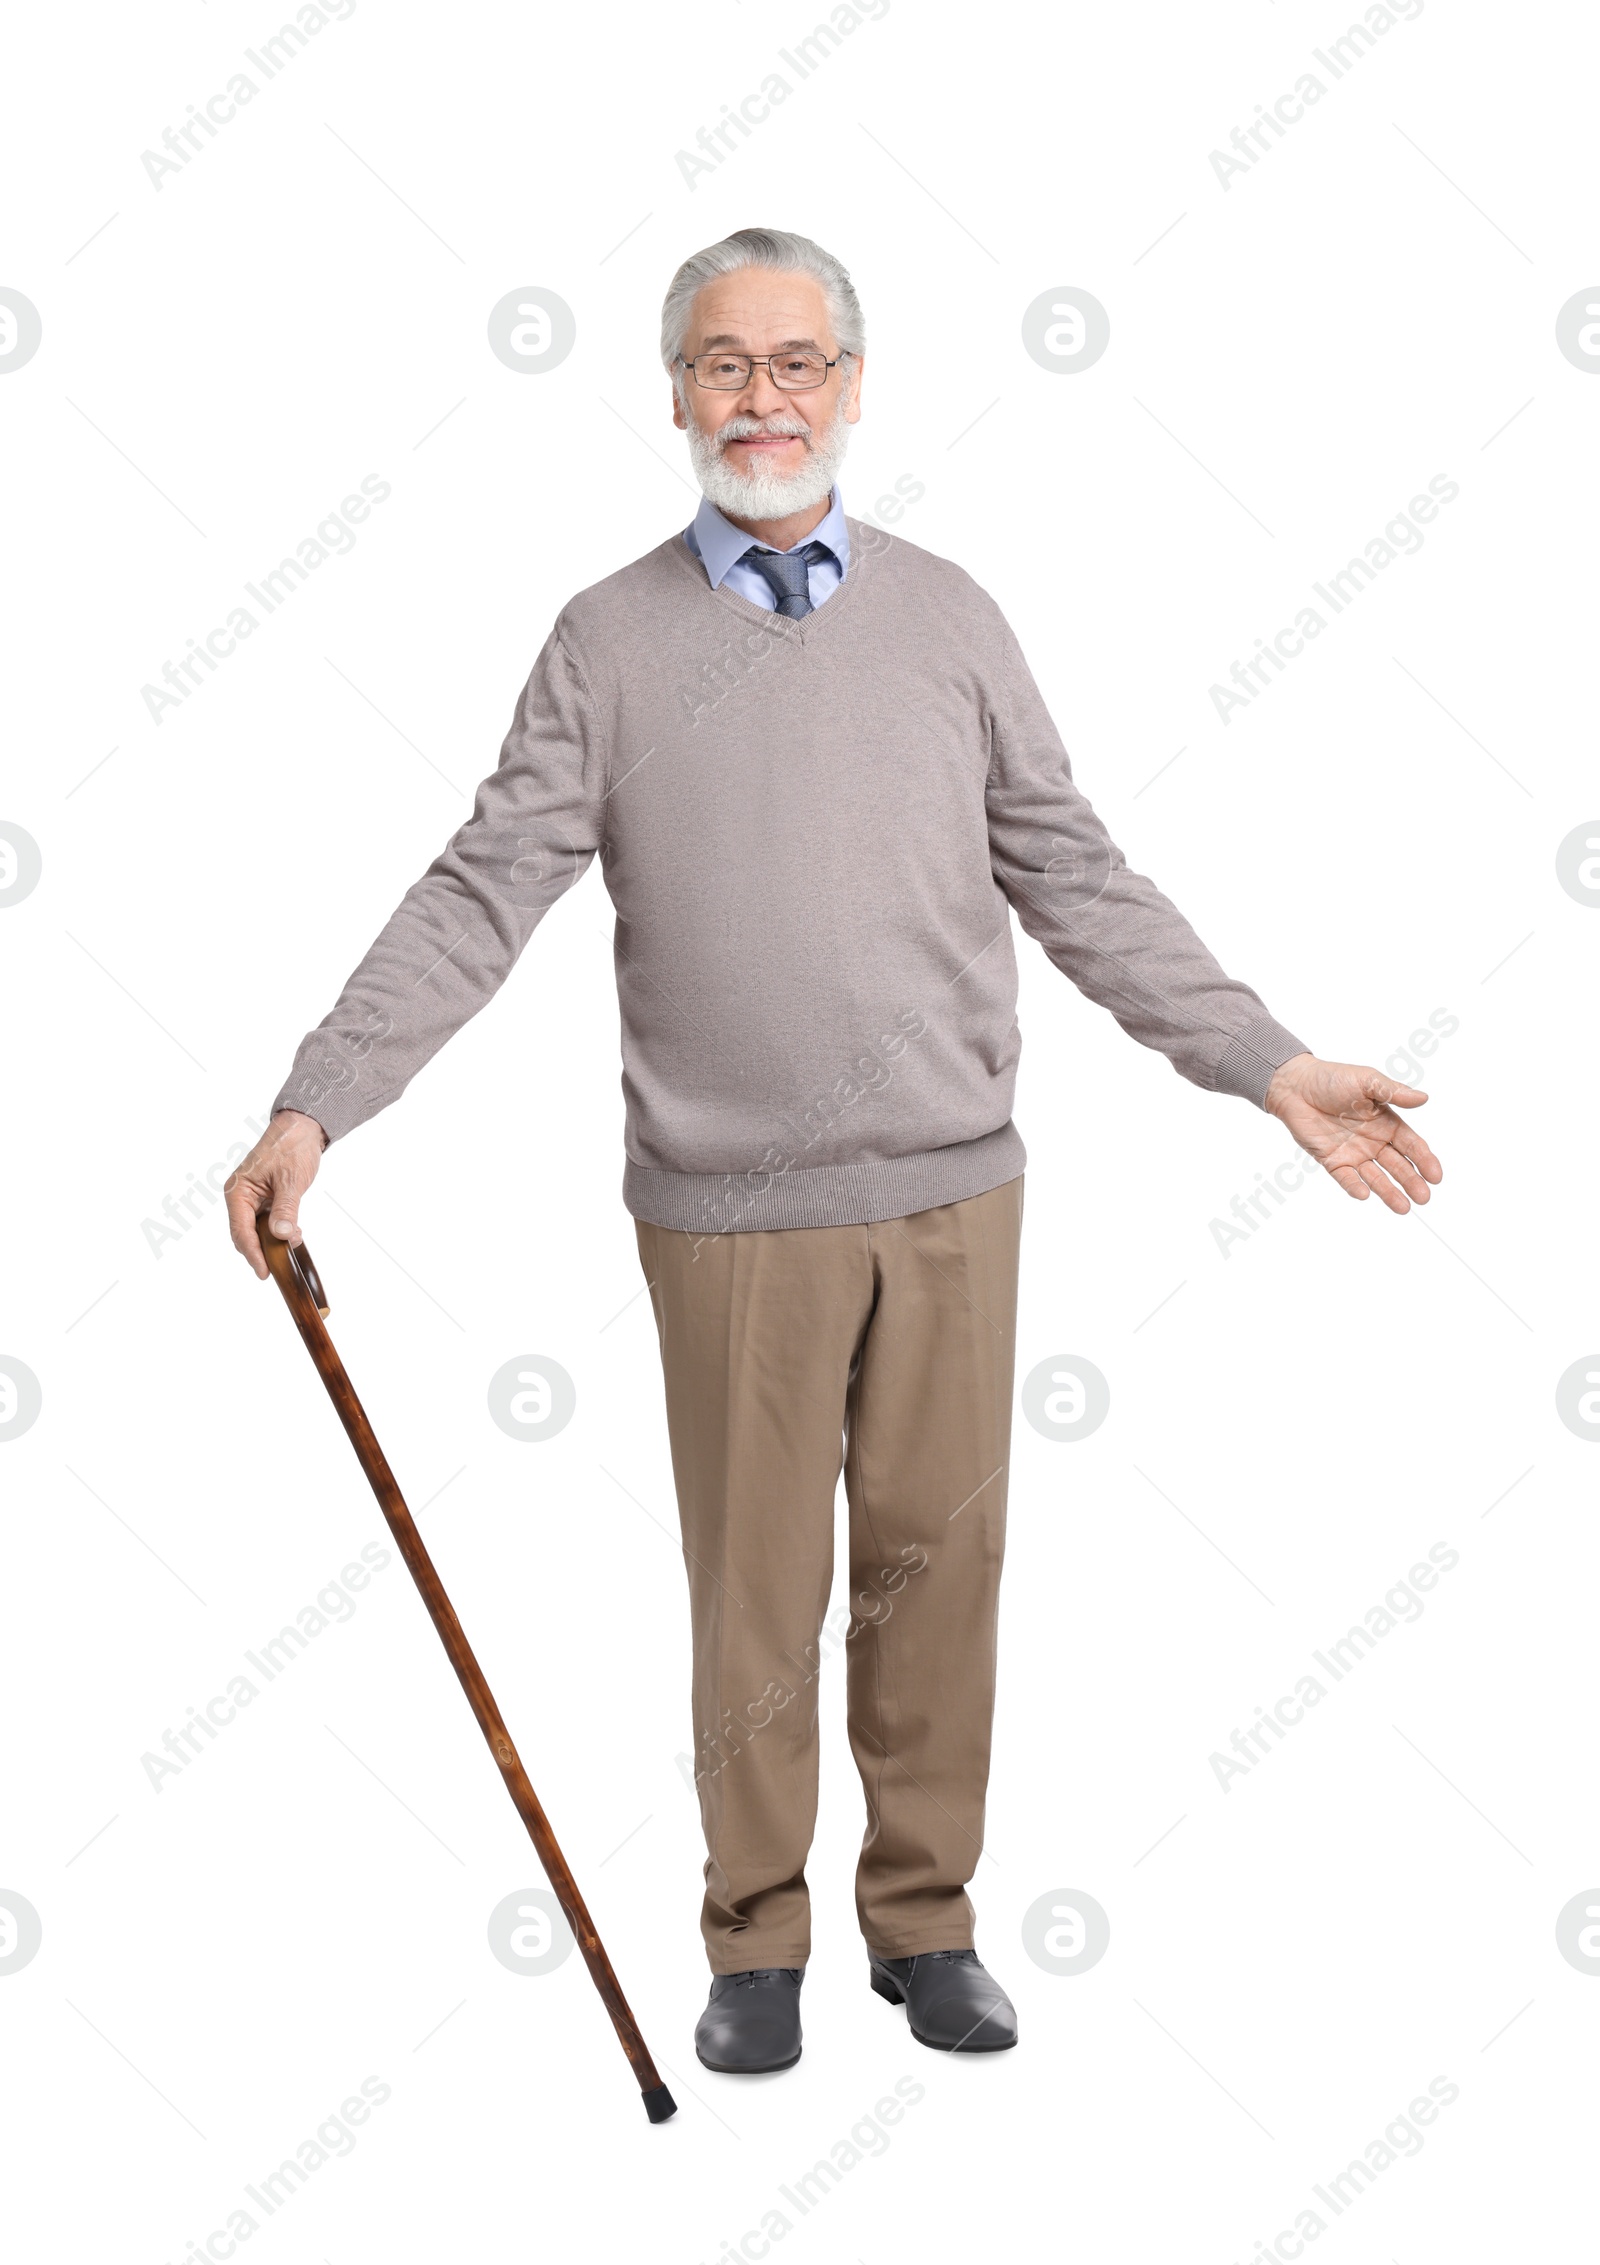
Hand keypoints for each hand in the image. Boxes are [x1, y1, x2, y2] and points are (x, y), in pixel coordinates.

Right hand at [225, 1110, 327, 1277]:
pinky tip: (293, 1236)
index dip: (252, 1254)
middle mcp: (240, 1197)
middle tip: (279, 1268)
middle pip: (244, 1235)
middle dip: (260, 1252)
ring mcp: (251, 1199)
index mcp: (238, 1191)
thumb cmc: (292, 1147)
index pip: (240, 1231)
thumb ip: (286, 1209)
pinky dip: (277, 1232)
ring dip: (271, 1243)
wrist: (302, 1129)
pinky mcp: (263, 1200)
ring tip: (290, 1249)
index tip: (264, 1273)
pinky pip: (265, 1223)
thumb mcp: (291, 1180)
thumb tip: (281, 1235)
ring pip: (255, 1231)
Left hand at [1263, 1053, 1442, 1214]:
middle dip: (1411, 1182)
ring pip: (1375, 1177)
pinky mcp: (1332, 1160)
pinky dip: (1354, 1187)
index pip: (1411, 1146)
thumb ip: (1394, 1092)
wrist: (1296, 1086)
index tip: (1436, 1176)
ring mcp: (1353, 1153)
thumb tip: (1423, 1098)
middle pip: (1397, 1166)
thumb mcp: (1367, 1081)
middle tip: (1423, 1198)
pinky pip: (1345, 1177)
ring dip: (1389, 1192)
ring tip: (1403, 1208)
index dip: (1424, 1161)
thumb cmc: (1332, 1078)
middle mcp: (1373, 1141)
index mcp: (1386, 1123)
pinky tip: (1365, 1195)